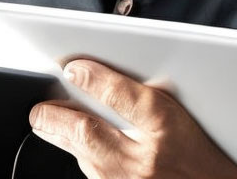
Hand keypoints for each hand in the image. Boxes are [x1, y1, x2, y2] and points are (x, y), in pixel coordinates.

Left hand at [29, 59, 236, 178]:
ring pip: (81, 155)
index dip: (92, 79)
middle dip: (54, 116)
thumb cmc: (197, 152)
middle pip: (86, 132)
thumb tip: (95, 74)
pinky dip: (78, 154)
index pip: (119, 95)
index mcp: (162, 123)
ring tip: (45, 118)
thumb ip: (136, 89)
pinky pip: (90, 171)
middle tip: (39, 105)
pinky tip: (70, 141)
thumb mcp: (175, 108)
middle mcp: (142, 158)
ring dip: (59, 135)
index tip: (72, 68)